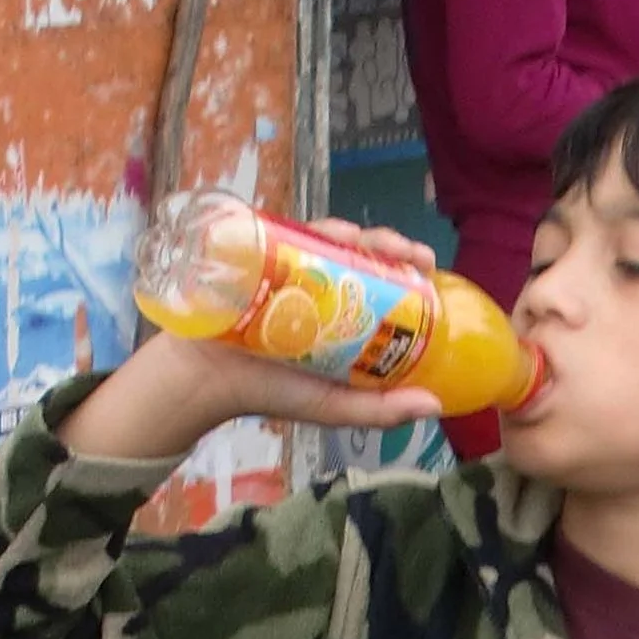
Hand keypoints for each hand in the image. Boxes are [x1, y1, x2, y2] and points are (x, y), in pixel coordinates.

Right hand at [62, 211, 444, 464]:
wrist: (203, 380)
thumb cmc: (267, 392)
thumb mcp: (332, 406)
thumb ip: (379, 409)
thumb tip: (435, 405)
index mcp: (342, 321)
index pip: (383, 286)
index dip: (408, 272)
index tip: (429, 268)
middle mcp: (319, 289)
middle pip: (361, 256)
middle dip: (388, 244)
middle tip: (410, 253)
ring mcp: (289, 270)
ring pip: (328, 239)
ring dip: (355, 233)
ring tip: (369, 241)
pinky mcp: (260, 256)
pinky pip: (288, 234)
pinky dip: (310, 229)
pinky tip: (330, 232)